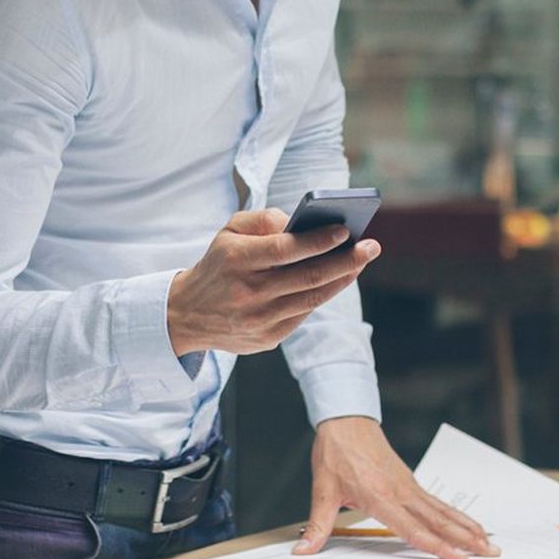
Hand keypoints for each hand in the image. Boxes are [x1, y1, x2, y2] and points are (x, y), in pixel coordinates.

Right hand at [167, 208, 379, 356]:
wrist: (187, 315)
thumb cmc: (218, 265)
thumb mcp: (228, 232)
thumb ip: (262, 219)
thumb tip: (298, 222)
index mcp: (236, 260)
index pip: (284, 249)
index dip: (318, 240)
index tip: (345, 230)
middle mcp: (249, 292)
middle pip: (307, 276)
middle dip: (345, 260)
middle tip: (371, 246)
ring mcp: (259, 319)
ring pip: (311, 298)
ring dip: (342, 279)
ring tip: (361, 261)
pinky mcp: (267, 339)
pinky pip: (304, 314)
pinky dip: (324, 295)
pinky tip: (339, 280)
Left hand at [293, 417, 500, 558]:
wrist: (345, 420)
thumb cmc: (335, 453)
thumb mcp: (323, 491)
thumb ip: (317, 526)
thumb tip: (302, 551)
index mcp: (380, 497)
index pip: (412, 528)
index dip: (435, 545)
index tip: (457, 558)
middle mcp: (400, 492)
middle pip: (438, 520)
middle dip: (464, 539)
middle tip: (489, 554)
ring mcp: (408, 485)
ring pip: (442, 510)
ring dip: (466, 527)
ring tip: (488, 543)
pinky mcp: (409, 481)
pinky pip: (436, 502)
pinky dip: (454, 514)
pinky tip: (466, 523)